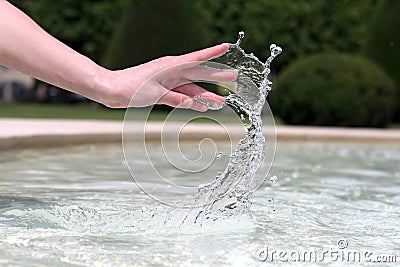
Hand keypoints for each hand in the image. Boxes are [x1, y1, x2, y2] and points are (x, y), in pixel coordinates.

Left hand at [98, 43, 236, 110]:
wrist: (111, 89)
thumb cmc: (130, 88)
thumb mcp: (155, 94)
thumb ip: (175, 99)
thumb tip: (192, 103)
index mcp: (171, 67)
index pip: (197, 58)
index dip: (213, 52)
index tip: (227, 46)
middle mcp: (172, 72)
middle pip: (199, 74)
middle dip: (216, 77)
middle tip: (233, 79)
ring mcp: (167, 81)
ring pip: (191, 88)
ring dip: (205, 95)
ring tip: (220, 102)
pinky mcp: (162, 90)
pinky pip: (181, 96)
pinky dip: (190, 102)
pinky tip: (200, 107)